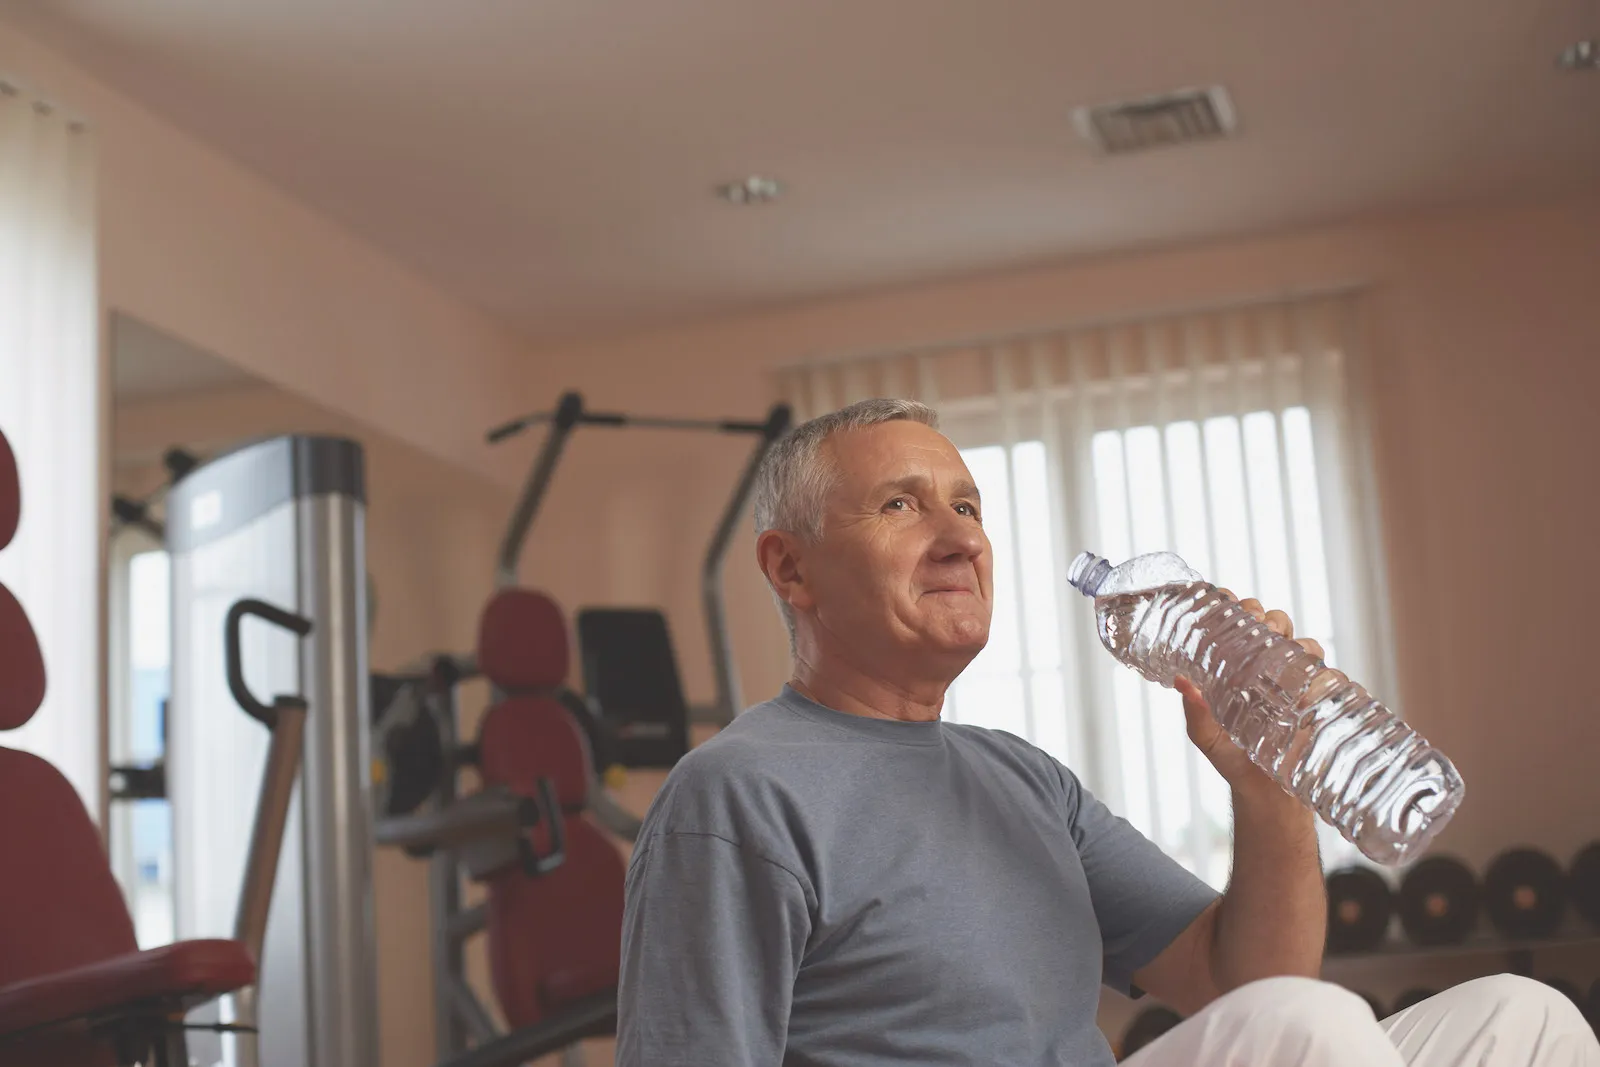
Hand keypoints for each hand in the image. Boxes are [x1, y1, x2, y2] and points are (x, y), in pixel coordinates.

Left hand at [1173, 592, 1324, 788]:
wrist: (1270, 796)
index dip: (1231, 605)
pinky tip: (1305, 673)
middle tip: (1255, 623)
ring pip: (1299, 640)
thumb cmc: (1234, 762)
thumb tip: (1182, 683)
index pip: (1234, 624)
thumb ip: (1196, 713)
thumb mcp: (1208, 739)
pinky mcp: (1317, 698)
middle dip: (1263, 615)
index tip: (1225, 599)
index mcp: (1234, 667)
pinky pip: (1325, 672)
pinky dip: (1318, 666)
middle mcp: (1264, 668)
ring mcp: (1293, 681)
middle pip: (1270, 622)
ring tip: (1279, 642)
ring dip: (1291, 635)